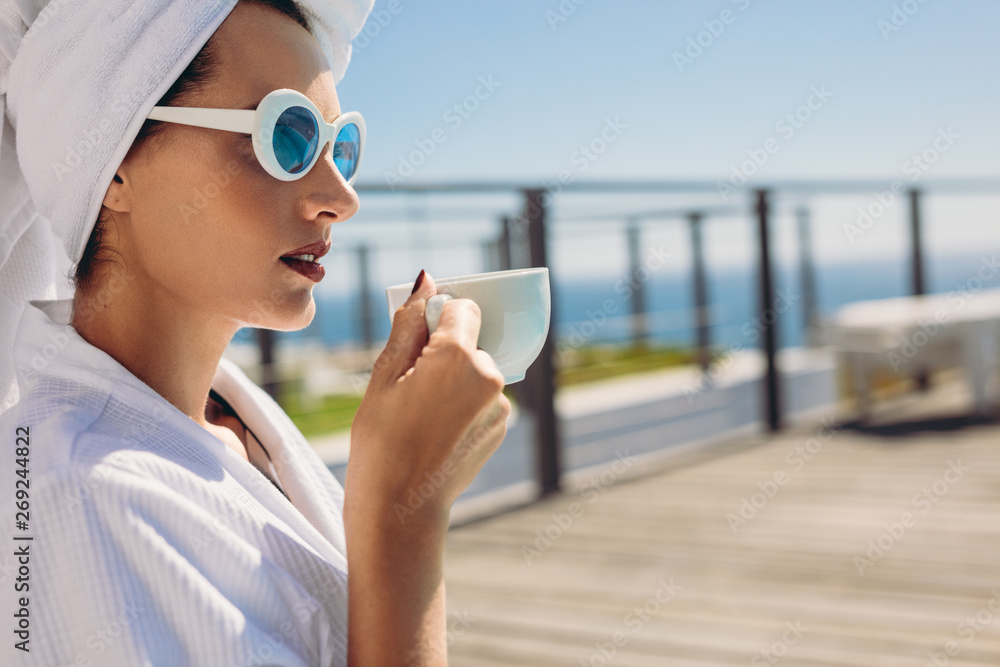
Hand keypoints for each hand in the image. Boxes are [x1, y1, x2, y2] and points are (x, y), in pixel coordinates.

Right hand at [347, 270, 510, 523]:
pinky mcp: (501, 427)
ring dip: (452, 380)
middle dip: (442, 353)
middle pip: (468, 341)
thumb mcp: (383, 376)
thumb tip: (426, 280)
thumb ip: (408, 323)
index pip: (462, 307)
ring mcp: (500, 405)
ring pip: (474, 370)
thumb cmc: (381, 443)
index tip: (413, 346)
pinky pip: (481, 398)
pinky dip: (462, 404)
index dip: (435, 320)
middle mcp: (489, 376)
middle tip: (408, 389)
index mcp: (459, 357)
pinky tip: (435, 431)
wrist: (401, 509)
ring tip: (419, 416)